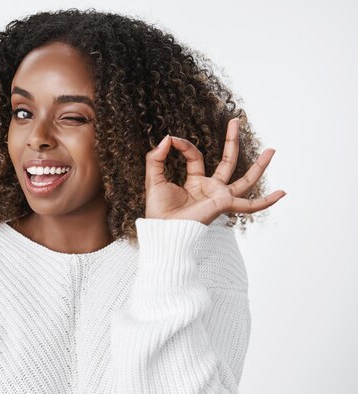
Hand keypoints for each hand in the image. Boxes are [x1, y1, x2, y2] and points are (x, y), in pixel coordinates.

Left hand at [144, 117, 286, 225]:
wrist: (162, 229)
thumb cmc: (158, 210)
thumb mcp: (155, 178)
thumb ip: (156, 157)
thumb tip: (167, 138)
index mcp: (195, 183)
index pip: (196, 156)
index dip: (184, 145)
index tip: (172, 140)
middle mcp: (210, 189)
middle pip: (226, 161)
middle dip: (232, 141)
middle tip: (236, 121)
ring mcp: (219, 196)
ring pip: (244, 179)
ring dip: (259, 165)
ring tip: (272, 149)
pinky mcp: (224, 204)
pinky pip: (249, 205)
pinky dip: (266, 201)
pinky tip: (282, 193)